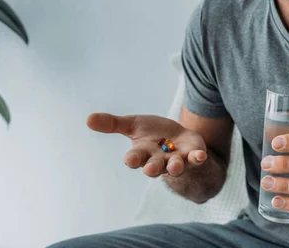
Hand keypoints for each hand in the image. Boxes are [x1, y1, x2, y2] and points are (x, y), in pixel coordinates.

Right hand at [87, 113, 206, 176]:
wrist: (179, 140)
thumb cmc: (153, 134)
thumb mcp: (133, 125)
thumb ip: (113, 124)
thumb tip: (88, 118)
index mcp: (142, 154)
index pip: (134, 159)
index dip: (132, 159)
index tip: (129, 158)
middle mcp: (159, 161)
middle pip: (154, 168)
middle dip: (152, 169)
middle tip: (150, 169)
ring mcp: (177, 160)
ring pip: (175, 167)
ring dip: (175, 167)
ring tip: (175, 166)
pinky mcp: (193, 156)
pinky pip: (196, 160)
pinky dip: (198, 158)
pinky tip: (201, 155)